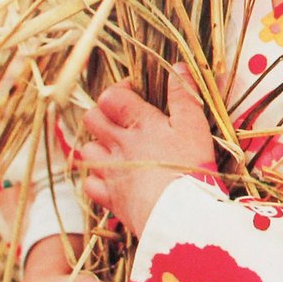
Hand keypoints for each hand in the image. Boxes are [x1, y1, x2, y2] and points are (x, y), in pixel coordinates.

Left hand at [81, 64, 216, 237]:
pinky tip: (113, 178)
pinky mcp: (112, 200)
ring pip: (87, 150)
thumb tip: (177, 66)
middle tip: (123, 119)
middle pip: (92, 119)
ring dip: (98, 146)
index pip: (111, 96)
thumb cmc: (191, 166)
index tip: (133, 92)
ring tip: (117, 148)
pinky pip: (90, 185)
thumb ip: (184, 95)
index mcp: (139, 124)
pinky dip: (98, 179)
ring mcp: (112, 173)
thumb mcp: (195, 125)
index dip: (118, 90)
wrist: (180, 215)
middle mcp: (119, 145)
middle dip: (103, 114)